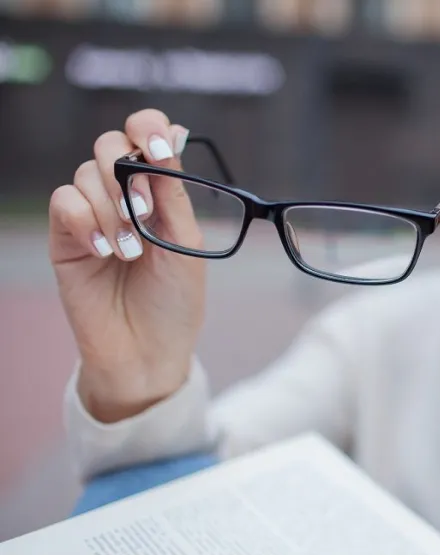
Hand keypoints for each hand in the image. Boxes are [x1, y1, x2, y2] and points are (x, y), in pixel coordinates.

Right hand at [49, 109, 204, 421]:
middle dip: (127, 173)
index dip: (149, 128)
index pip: (147, 136)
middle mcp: (124, 196)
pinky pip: (64, 202)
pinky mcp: (66, 237)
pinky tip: (104, 251)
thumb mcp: (186, 244)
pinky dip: (85, 221)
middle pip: (109, 144)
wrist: (147, 352)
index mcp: (160, 192)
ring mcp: (93, 215)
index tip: (159, 148)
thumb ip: (173, 194)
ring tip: (129, 252)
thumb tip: (171, 138)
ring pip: (87, 174)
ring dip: (111, 209)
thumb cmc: (175, 301)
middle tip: (143, 214)